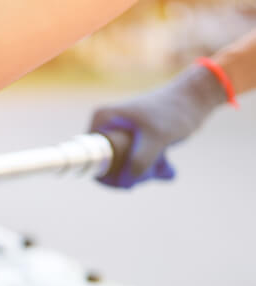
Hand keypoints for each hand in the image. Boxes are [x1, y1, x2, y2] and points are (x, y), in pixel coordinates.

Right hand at [91, 65, 225, 188]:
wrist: (196, 98)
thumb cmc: (174, 112)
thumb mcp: (156, 138)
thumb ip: (140, 161)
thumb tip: (126, 183)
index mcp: (101, 120)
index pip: (92, 157)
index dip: (107, 175)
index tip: (129, 182)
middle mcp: (106, 125)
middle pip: (107, 164)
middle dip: (128, 176)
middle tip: (149, 175)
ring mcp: (119, 132)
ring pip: (122, 166)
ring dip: (142, 174)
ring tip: (161, 168)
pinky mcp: (133, 139)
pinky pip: (134, 162)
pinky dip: (149, 169)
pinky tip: (167, 167)